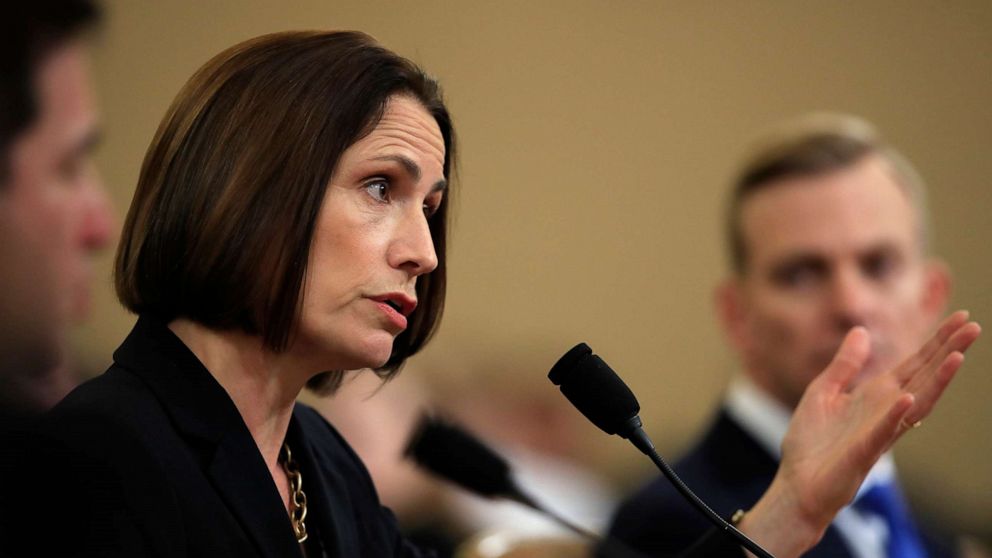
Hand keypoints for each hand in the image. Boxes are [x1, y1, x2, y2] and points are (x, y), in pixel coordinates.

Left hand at [739, 311, 980, 557]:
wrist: (797, 485)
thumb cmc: (811, 443)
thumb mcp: (823, 392)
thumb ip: (845, 364)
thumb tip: (861, 330)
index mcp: (876, 396)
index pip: (914, 364)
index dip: (936, 342)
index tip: (960, 317)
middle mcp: (885, 411)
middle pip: (924, 378)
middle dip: (948, 352)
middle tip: (973, 326)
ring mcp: (878, 432)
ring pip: (916, 404)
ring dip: (936, 381)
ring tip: (958, 357)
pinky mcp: (863, 452)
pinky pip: (883, 432)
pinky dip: (896, 415)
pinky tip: (908, 398)